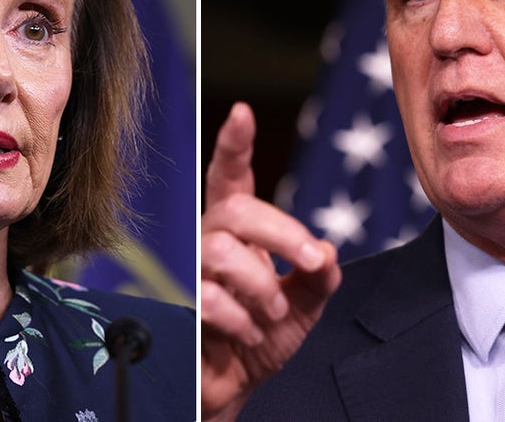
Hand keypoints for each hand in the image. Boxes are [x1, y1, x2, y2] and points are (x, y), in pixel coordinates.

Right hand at [200, 103, 340, 420]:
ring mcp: (190, 273)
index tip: (242, 114)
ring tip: (272, 313)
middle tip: (308, 263)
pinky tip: (250, 334)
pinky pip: (208, 298)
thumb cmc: (261, 340)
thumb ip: (319, 275)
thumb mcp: (305, 305)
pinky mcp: (178, 307)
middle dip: (282, 233)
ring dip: (261, 286)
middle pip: (235, 210)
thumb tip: (327, 249)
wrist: (235, 389)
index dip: (234, 146)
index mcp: (238, 231)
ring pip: (220, 252)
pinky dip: (241, 319)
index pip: (232, 178)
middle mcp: (208, 242)